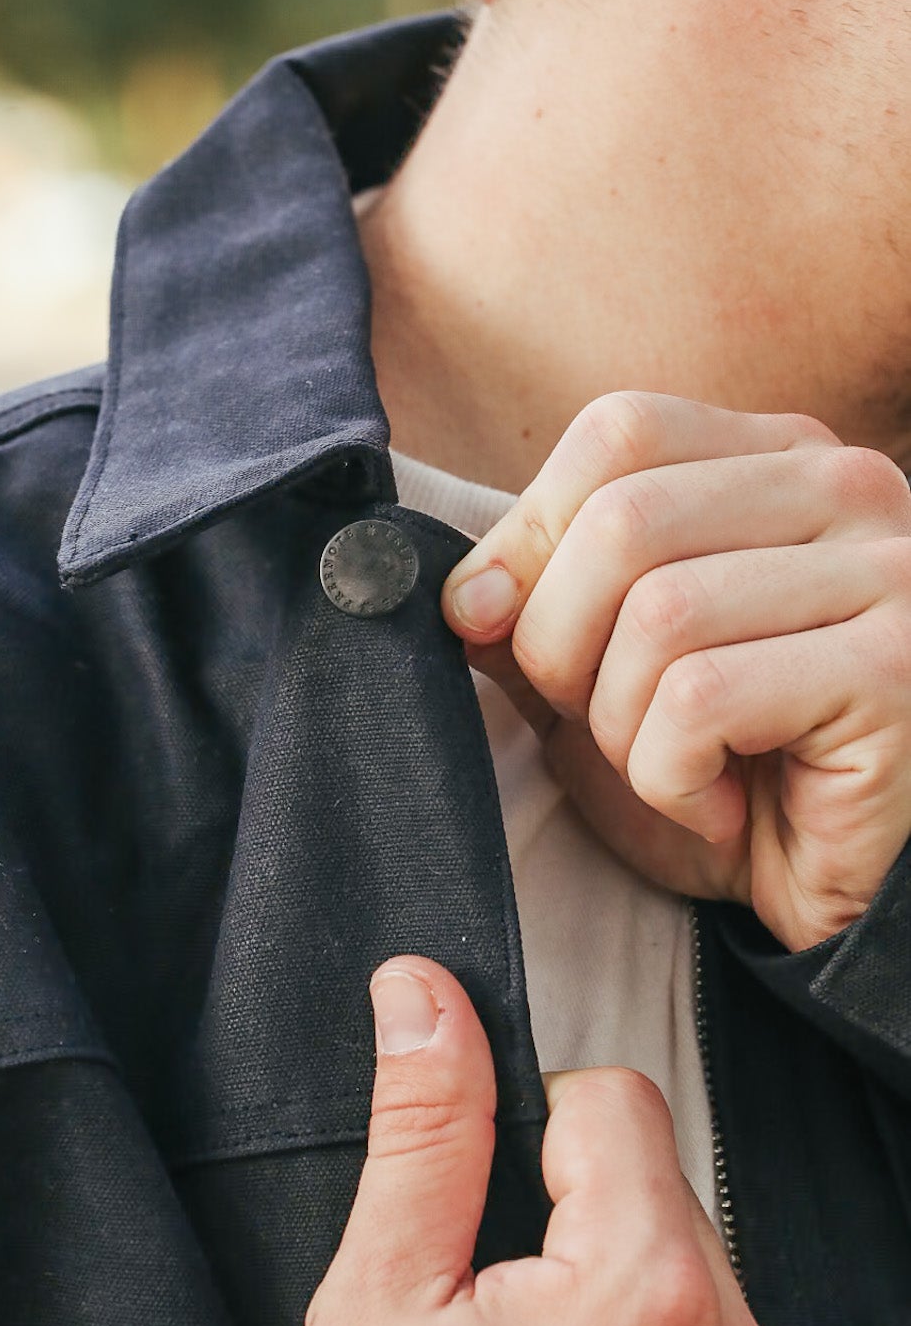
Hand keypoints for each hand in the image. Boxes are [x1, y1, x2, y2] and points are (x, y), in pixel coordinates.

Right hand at [254, 957, 790, 1325]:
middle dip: (571, 1222)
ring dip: (611, 1303)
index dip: (527, 1130)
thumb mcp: (376, 1287)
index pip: (617, 1101)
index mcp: (648, 1297)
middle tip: (482, 1316)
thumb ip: (424, 1122)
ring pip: (686, 1284)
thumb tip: (424, 998)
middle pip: (657, 1193)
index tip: (479, 1212)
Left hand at [441, 392, 910, 951]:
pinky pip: (702, 700)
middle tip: (597, 724)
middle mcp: (848, 489)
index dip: (529, 532)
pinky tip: (724, 806)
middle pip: (623, 520)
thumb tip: (459, 590)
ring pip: (659, 614)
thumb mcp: (607, 672)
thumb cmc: (736, 772)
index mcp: (779, 457)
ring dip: (621, 726)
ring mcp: (887, 574)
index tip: (494, 621)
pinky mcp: (894, 670)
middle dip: (559, 644)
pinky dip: (672, 777)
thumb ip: (537, 607)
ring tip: (675, 771)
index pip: (620, 432)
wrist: (856, 894)